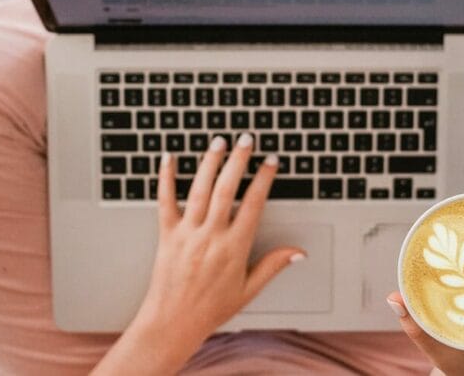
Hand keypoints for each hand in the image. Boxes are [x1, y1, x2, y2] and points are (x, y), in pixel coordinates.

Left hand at [93, 134, 304, 374]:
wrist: (173, 323)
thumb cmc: (210, 310)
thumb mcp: (249, 289)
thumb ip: (273, 266)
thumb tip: (298, 252)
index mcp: (235, 248)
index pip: (254, 204)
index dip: (264, 179)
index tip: (271, 162)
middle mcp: (211, 236)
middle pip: (227, 188)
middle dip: (238, 160)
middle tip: (247, 140)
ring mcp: (187, 233)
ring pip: (200, 189)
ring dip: (210, 162)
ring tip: (219, 142)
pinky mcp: (166, 235)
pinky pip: (165, 201)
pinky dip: (165, 178)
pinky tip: (168, 158)